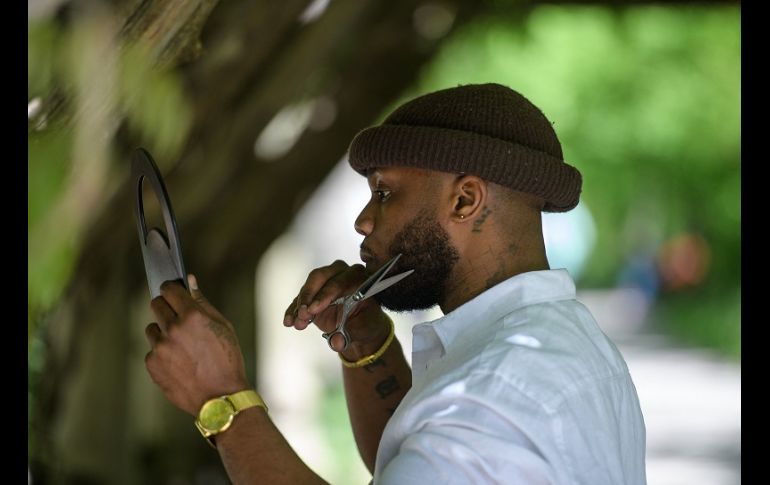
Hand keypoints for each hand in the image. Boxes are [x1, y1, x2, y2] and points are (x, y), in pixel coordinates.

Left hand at [144, 274, 249, 415]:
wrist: (220, 397)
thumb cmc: (227, 360)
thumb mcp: (223, 326)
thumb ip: (202, 301)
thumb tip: (189, 279)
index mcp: (192, 315)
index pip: (169, 289)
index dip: (172, 289)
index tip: (174, 293)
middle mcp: (173, 328)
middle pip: (156, 304)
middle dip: (166, 308)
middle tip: (179, 319)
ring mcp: (160, 347)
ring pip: (152, 328)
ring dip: (163, 332)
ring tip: (182, 347)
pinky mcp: (152, 364)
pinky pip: (152, 350)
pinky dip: (162, 354)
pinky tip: (180, 363)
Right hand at [283, 260, 390, 358]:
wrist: (360, 325)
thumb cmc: (366, 321)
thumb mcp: (364, 328)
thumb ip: (351, 333)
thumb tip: (337, 342)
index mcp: (358, 277)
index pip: (339, 282)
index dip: (325, 295)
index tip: (313, 310)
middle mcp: (340, 273)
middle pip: (319, 277)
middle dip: (308, 296)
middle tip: (302, 314)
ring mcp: (325, 280)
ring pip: (308, 287)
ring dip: (299, 306)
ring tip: (296, 323)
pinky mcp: (313, 291)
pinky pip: (300, 298)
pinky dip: (293, 310)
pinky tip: (289, 321)